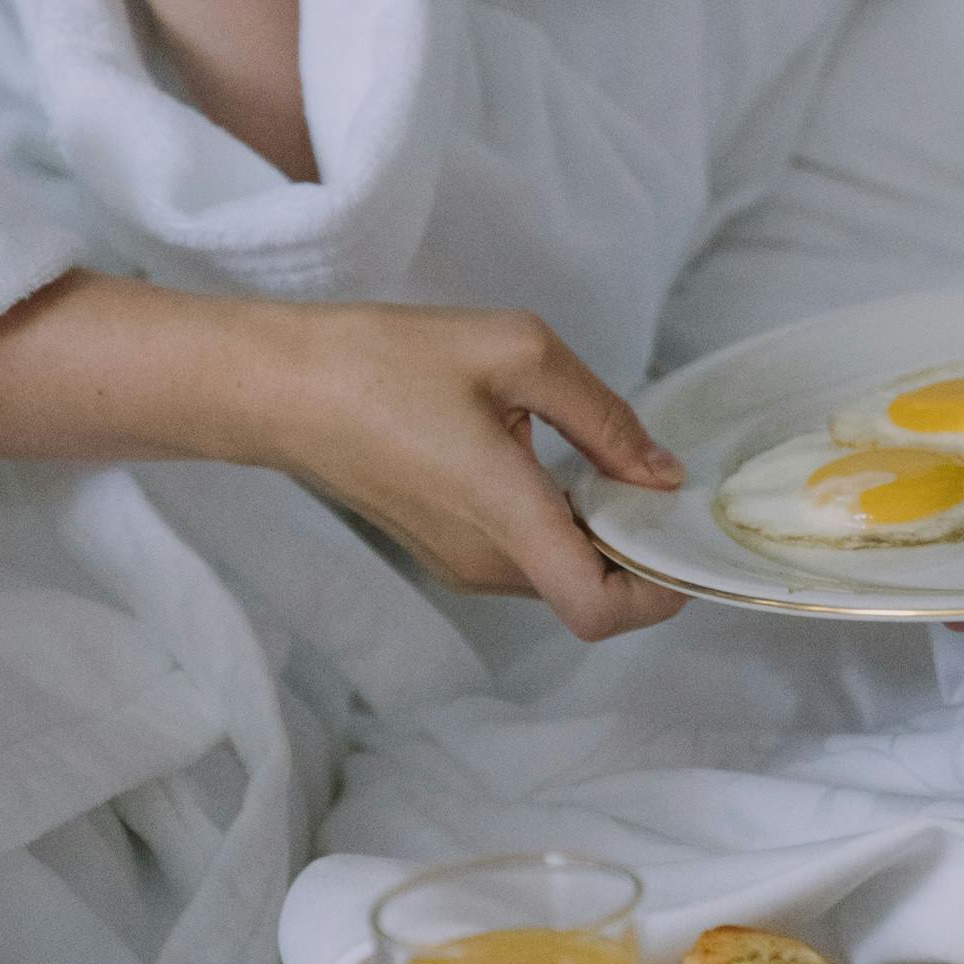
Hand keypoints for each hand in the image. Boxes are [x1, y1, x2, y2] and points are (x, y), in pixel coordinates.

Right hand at [0, 279, 688, 644]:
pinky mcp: (444, 551)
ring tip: (608, 464)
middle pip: (591, 595)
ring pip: (560, 576)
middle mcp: (486, 560)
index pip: (599, 610)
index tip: (684, 540)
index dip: (660, 594)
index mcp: (506, 514)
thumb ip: (604, 418)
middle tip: (661, 486)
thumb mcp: (516, 352)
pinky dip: (561, 529)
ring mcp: (461, 563)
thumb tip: (664, 475)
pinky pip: (527, 557)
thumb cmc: (387, 358)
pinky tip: (557, 466)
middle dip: (641, 557)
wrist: (279, 385)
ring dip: (600, 539)